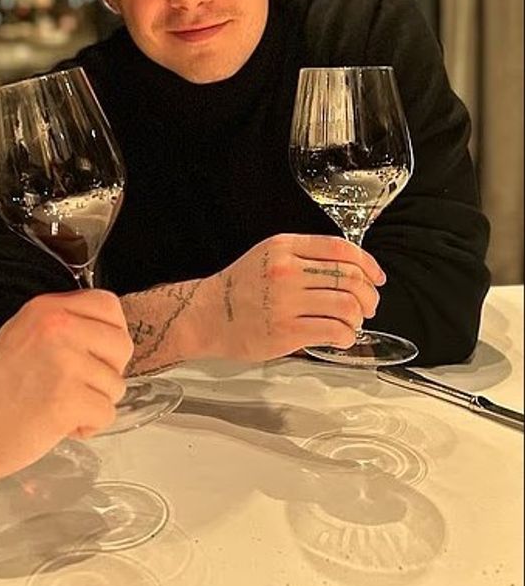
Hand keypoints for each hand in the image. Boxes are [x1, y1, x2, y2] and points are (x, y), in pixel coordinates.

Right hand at [0, 289, 132, 483]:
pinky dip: (88, 426)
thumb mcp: (23, 333)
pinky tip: (61, 425)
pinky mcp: (69, 398)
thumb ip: (63, 324)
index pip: (108, 305)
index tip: (99, 354)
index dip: (112, 333)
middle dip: (108, 373)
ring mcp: (65, 362)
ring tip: (60, 407)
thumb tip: (104, 332)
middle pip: (122, 345)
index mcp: (47, 309)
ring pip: (116, 385)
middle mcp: (58, 328)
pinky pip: (106, 414)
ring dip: (94, 403)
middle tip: (79, 386)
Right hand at [199, 234, 384, 361]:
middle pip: (349, 277)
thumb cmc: (240, 289)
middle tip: (368, 306)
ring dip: (358, 318)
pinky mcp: (287, 330)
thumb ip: (304, 257)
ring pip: (347, 305)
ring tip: (350, 323)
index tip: (377, 278)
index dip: (368, 264)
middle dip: (369, 295)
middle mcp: (286, 270)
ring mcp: (286, 301)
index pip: (340, 249)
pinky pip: (335, 331)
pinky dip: (347, 336)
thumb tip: (350, 269)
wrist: (207, 315)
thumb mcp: (268, 256)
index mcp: (284, 247)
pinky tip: (340, 337)